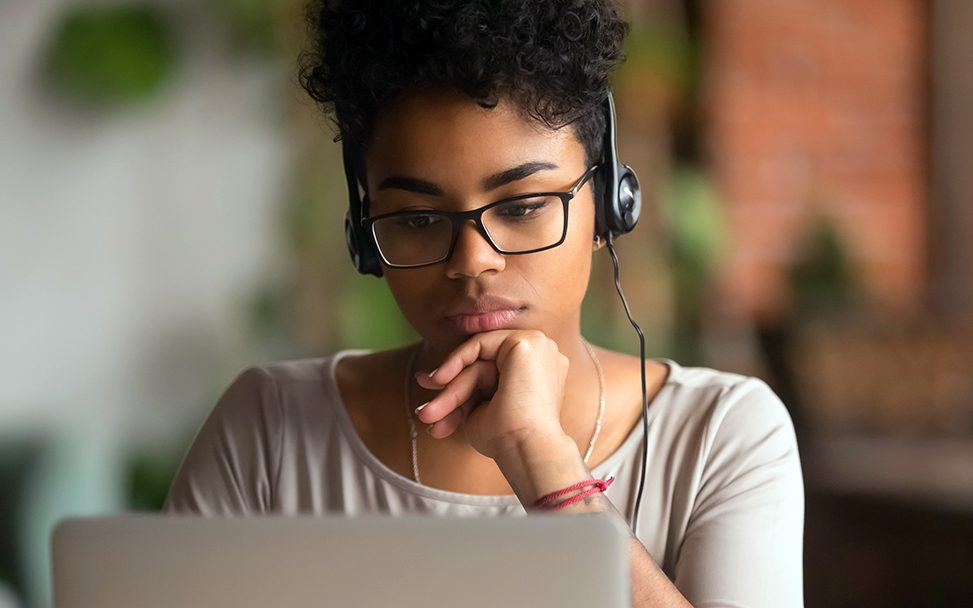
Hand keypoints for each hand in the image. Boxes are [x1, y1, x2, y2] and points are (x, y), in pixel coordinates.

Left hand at [414, 329, 570, 459]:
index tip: (431, 407)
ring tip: (429, 414)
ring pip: (479, 361)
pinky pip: (479, 344)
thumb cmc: (508, 441)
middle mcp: (542, 357)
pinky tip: (440, 380)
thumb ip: (469, 389)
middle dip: (450, 391)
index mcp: (538, 376)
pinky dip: (456, 361)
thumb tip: (429, 377)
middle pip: (484, 368)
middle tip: (425, 412)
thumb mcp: (482, 410)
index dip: (459, 387)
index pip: (492, 374)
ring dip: (451, 389)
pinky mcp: (526, 342)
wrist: (527, 449)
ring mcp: (538, 347)